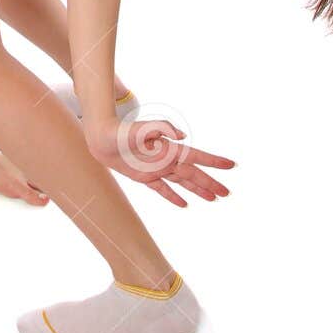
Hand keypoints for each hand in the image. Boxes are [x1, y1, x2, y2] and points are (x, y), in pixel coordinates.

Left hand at [85, 117, 235, 207]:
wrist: (102, 139)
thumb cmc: (121, 131)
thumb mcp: (141, 128)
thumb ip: (162, 128)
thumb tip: (182, 135)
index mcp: (169, 149)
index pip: (196, 157)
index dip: (213, 162)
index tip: (231, 165)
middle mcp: (166, 159)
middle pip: (194, 174)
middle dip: (211, 183)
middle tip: (227, 193)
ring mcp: (157, 169)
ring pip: (183, 182)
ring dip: (198, 190)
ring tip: (214, 199)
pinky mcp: (145, 177)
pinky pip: (163, 190)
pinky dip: (174, 197)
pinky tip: (184, 204)